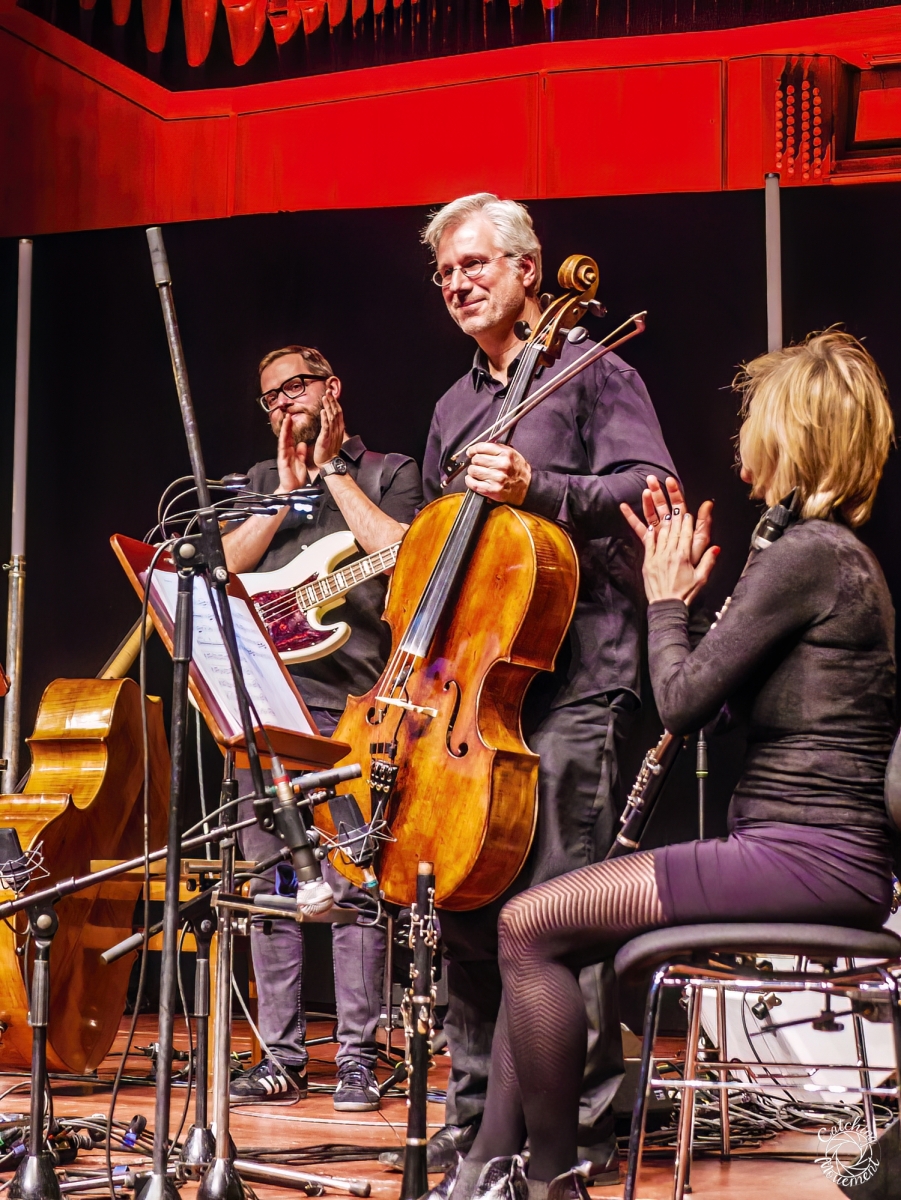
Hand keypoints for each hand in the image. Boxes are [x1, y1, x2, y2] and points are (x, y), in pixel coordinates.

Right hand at [275, 413, 308, 492]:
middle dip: (286, 425)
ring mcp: (283, 456)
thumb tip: (302, 443)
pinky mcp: (282, 460)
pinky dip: (283, 440)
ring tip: (286, 420)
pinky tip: (284, 433)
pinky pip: (282, 448)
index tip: (291, 418)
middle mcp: (286, 452)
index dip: (291, 428)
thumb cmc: (296, 477)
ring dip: (284, 430)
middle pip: (286, 436)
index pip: (290, 437)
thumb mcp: (301, 462)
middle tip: (288, 415)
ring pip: (283, 440)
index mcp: (291, 452)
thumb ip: (301, 453)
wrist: (293, 489)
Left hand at [313, 390, 345, 467]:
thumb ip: (331, 425)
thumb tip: (328, 415)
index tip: (331, 394)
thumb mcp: (332, 435)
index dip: (335, 403)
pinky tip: (322, 411)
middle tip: (328, 391)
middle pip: (336, 412)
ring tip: (325, 398)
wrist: (328, 462)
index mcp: (338, 428)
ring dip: (328, 406)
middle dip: (332, 401)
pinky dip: (324, 418)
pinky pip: (326, 426)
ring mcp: (332, 433)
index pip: (338, 412)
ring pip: (331, 417)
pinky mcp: (326, 438)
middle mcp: (337, 429)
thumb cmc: (329, 449)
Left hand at [465, 442, 531, 505]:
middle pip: (476, 459)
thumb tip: (478, 448)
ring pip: (473, 471)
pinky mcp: (492, 490)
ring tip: (477, 472)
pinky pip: (473, 484)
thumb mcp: (512, 454)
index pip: (482, 447)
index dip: (473, 449)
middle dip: (474, 461)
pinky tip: (473, 480)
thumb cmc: (518, 470)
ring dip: (472, 471)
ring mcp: (497, 478)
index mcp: (506, 454)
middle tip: (477, 464)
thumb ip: (496, 449)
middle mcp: (502, 465)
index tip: (471, 452)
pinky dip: (470, 481)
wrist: (527, 487)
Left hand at [619, 475, 718, 604]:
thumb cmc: (686, 594)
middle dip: (669, 502)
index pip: (686, 529)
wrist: (667, 607)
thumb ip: (708, 561)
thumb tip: (717, 548)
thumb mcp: (701, 579)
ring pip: (658, 528)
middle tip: (663, 482)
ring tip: (648, 489)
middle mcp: (670, 552)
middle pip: (671, 523)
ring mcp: (657, 555)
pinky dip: (642, 527)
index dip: (685, 515)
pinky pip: (646, 540)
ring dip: (654, 508)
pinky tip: (635, 514)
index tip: (683, 501)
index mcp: (684, 555)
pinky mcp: (648, 561)